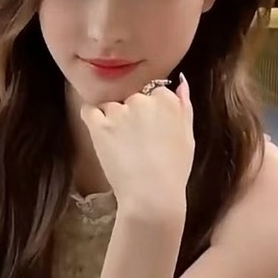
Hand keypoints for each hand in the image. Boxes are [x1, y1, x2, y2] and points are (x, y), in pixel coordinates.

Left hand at [80, 77, 193, 216]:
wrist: (152, 194)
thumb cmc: (174, 170)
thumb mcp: (188, 136)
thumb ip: (184, 105)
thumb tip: (180, 82)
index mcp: (166, 100)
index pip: (154, 92)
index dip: (151, 110)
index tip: (151, 128)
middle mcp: (142, 100)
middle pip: (131, 98)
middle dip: (132, 114)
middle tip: (136, 141)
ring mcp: (119, 112)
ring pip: (111, 106)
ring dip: (112, 118)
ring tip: (120, 144)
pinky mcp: (98, 125)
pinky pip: (89, 110)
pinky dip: (92, 118)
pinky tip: (101, 133)